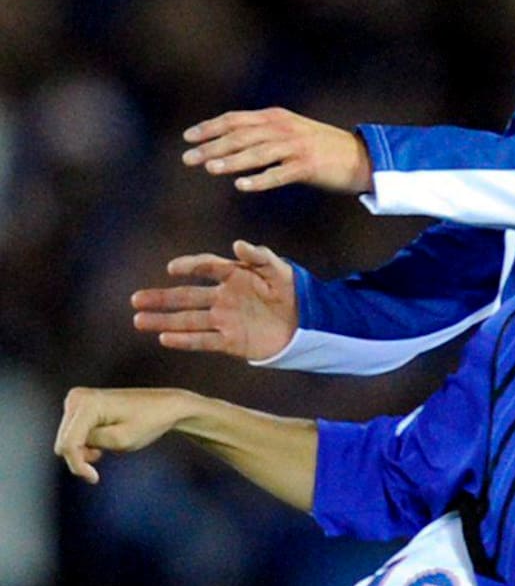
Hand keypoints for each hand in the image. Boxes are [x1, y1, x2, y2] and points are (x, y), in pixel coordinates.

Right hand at [55, 387, 191, 483]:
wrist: (165, 406)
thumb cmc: (148, 421)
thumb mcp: (119, 440)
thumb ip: (89, 444)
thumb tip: (68, 444)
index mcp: (87, 403)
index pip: (68, 444)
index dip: (77, 465)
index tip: (94, 478)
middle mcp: (77, 397)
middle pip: (63, 442)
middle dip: (79, 457)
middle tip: (101, 459)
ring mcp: (77, 399)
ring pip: (66, 439)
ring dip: (82, 450)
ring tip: (103, 450)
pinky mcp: (81, 405)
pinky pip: (72, 433)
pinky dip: (84, 443)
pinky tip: (100, 444)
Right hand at [131, 240, 298, 360]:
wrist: (306, 322)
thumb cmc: (292, 290)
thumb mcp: (279, 269)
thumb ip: (259, 255)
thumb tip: (238, 244)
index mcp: (235, 275)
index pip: (207, 267)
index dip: (190, 266)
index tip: (173, 268)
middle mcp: (224, 297)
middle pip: (187, 296)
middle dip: (161, 297)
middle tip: (136, 298)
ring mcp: (225, 320)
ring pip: (188, 320)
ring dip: (164, 320)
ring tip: (139, 319)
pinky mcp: (231, 341)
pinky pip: (204, 340)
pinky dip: (185, 340)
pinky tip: (164, 338)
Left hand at [180, 107, 372, 193]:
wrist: (362, 158)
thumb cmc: (323, 148)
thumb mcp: (292, 132)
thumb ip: (265, 133)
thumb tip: (232, 141)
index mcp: (277, 118)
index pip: (236, 120)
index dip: (210, 127)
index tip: (188, 137)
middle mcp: (284, 128)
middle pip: (241, 136)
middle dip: (212, 146)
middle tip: (188, 158)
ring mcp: (297, 147)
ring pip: (257, 153)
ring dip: (231, 161)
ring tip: (208, 169)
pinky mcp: (308, 166)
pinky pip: (279, 174)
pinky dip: (259, 180)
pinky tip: (242, 186)